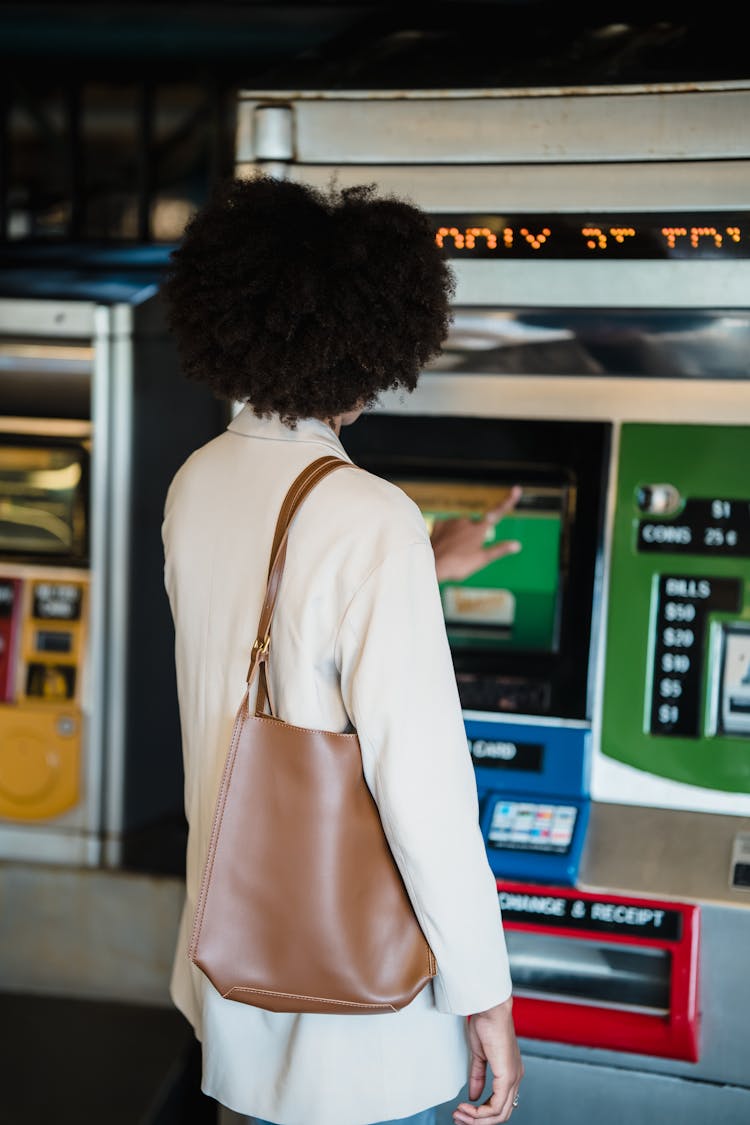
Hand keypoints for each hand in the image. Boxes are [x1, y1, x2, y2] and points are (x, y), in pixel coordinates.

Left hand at [431, 487, 522, 582]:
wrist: (432, 566)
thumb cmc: (458, 565)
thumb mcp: (482, 559)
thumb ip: (499, 550)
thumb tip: (517, 544)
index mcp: (479, 529)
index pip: (497, 513)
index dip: (508, 501)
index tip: (516, 489)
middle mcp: (466, 521)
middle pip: (474, 527)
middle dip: (472, 536)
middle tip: (465, 554)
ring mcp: (452, 521)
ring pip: (460, 527)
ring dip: (459, 535)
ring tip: (452, 552)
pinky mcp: (438, 523)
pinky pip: (446, 526)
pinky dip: (447, 534)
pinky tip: (443, 544)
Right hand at [453, 997, 523, 1124]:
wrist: (491, 1009)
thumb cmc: (487, 1023)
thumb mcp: (480, 1055)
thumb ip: (478, 1076)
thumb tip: (474, 1096)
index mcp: (511, 1071)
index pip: (501, 1104)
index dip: (482, 1114)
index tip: (463, 1112)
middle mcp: (516, 1077)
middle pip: (502, 1114)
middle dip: (478, 1121)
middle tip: (459, 1119)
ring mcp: (513, 1078)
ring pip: (499, 1114)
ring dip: (477, 1119)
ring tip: (460, 1115)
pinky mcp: (507, 1076)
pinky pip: (496, 1106)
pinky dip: (480, 1112)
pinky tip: (468, 1108)